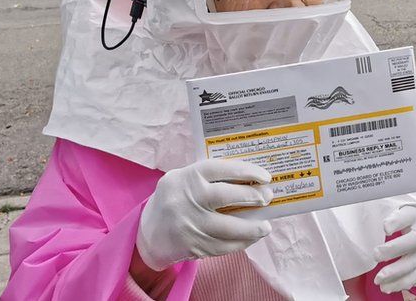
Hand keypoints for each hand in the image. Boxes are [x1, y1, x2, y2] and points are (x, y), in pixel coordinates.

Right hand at [136, 159, 273, 270]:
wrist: (146, 235)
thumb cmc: (174, 200)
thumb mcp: (184, 179)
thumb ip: (211, 177)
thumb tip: (250, 180)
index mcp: (188, 177)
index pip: (222, 169)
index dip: (248, 171)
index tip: (266, 177)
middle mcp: (188, 199)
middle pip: (227, 196)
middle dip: (252, 196)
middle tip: (268, 198)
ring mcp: (190, 224)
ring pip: (229, 227)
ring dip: (252, 228)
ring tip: (266, 226)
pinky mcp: (193, 246)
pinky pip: (224, 246)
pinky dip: (242, 243)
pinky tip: (252, 238)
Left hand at [372, 206, 415, 293]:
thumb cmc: (407, 219)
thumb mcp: (399, 208)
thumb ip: (385, 212)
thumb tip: (359, 211)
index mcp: (414, 215)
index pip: (407, 216)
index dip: (397, 221)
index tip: (385, 227)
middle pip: (414, 241)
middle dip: (394, 250)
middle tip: (375, 255)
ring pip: (415, 263)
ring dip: (396, 273)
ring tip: (378, 280)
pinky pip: (415, 277)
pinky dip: (401, 284)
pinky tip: (387, 287)